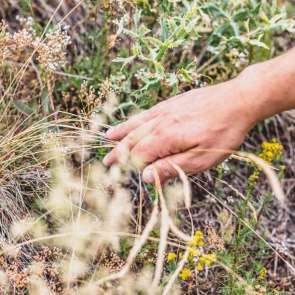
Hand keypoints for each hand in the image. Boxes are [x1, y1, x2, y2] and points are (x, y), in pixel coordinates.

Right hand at [103, 77, 253, 182]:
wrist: (239, 100)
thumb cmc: (223, 132)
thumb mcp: (201, 158)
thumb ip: (172, 166)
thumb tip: (148, 177)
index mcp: (165, 138)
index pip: (140, 156)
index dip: (131, 168)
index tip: (121, 176)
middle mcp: (160, 122)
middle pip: (134, 139)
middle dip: (119, 152)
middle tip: (106, 161)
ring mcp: (165, 110)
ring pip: (137, 124)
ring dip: (122, 133)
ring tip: (108, 138)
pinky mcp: (172, 103)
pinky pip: (147, 113)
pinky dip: (135, 119)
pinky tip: (132, 121)